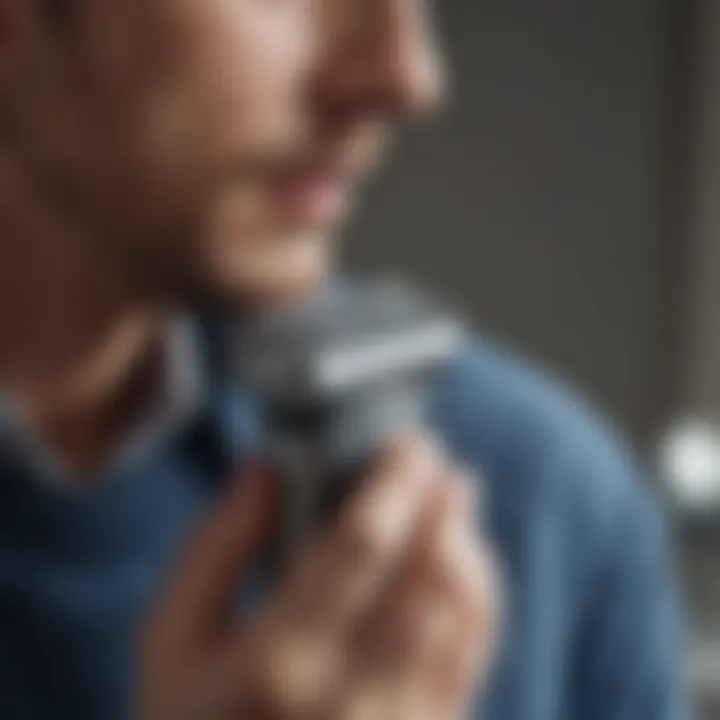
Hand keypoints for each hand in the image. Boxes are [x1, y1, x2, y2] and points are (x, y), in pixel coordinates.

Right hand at [137, 434, 500, 719]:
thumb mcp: (170, 638)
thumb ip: (216, 546)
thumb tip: (265, 467)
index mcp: (275, 660)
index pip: (358, 546)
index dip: (393, 482)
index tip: (409, 443)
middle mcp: (348, 696)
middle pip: (429, 575)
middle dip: (446, 505)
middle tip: (444, 464)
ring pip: (462, 616)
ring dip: (468, 546)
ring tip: (456, 505)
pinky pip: (470, 658)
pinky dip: (478, 599)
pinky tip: (463, 566)